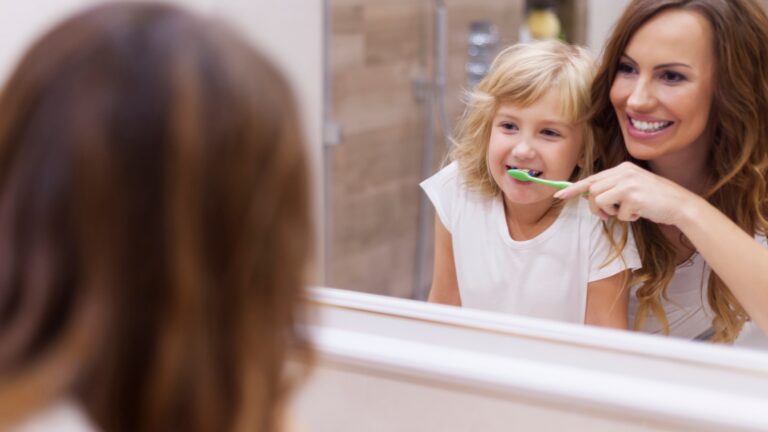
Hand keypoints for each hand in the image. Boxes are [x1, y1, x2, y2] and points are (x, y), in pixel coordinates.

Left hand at [553, 162, 697, 224]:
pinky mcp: (633, 196)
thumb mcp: (633, 187)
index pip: (592, 178)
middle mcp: (624, 172)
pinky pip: (618, 214)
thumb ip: (614, 188)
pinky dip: (627, 218)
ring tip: (626, 212)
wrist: (681, 204)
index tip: (559, 195)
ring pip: (599, 201)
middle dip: (594, 207)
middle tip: (606, 215)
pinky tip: (641, 213)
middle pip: (592, 191)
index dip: (574, 188)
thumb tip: (590, 197)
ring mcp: (629, 183)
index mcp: (623, 168)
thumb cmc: (655, 199)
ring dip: (609, 212)